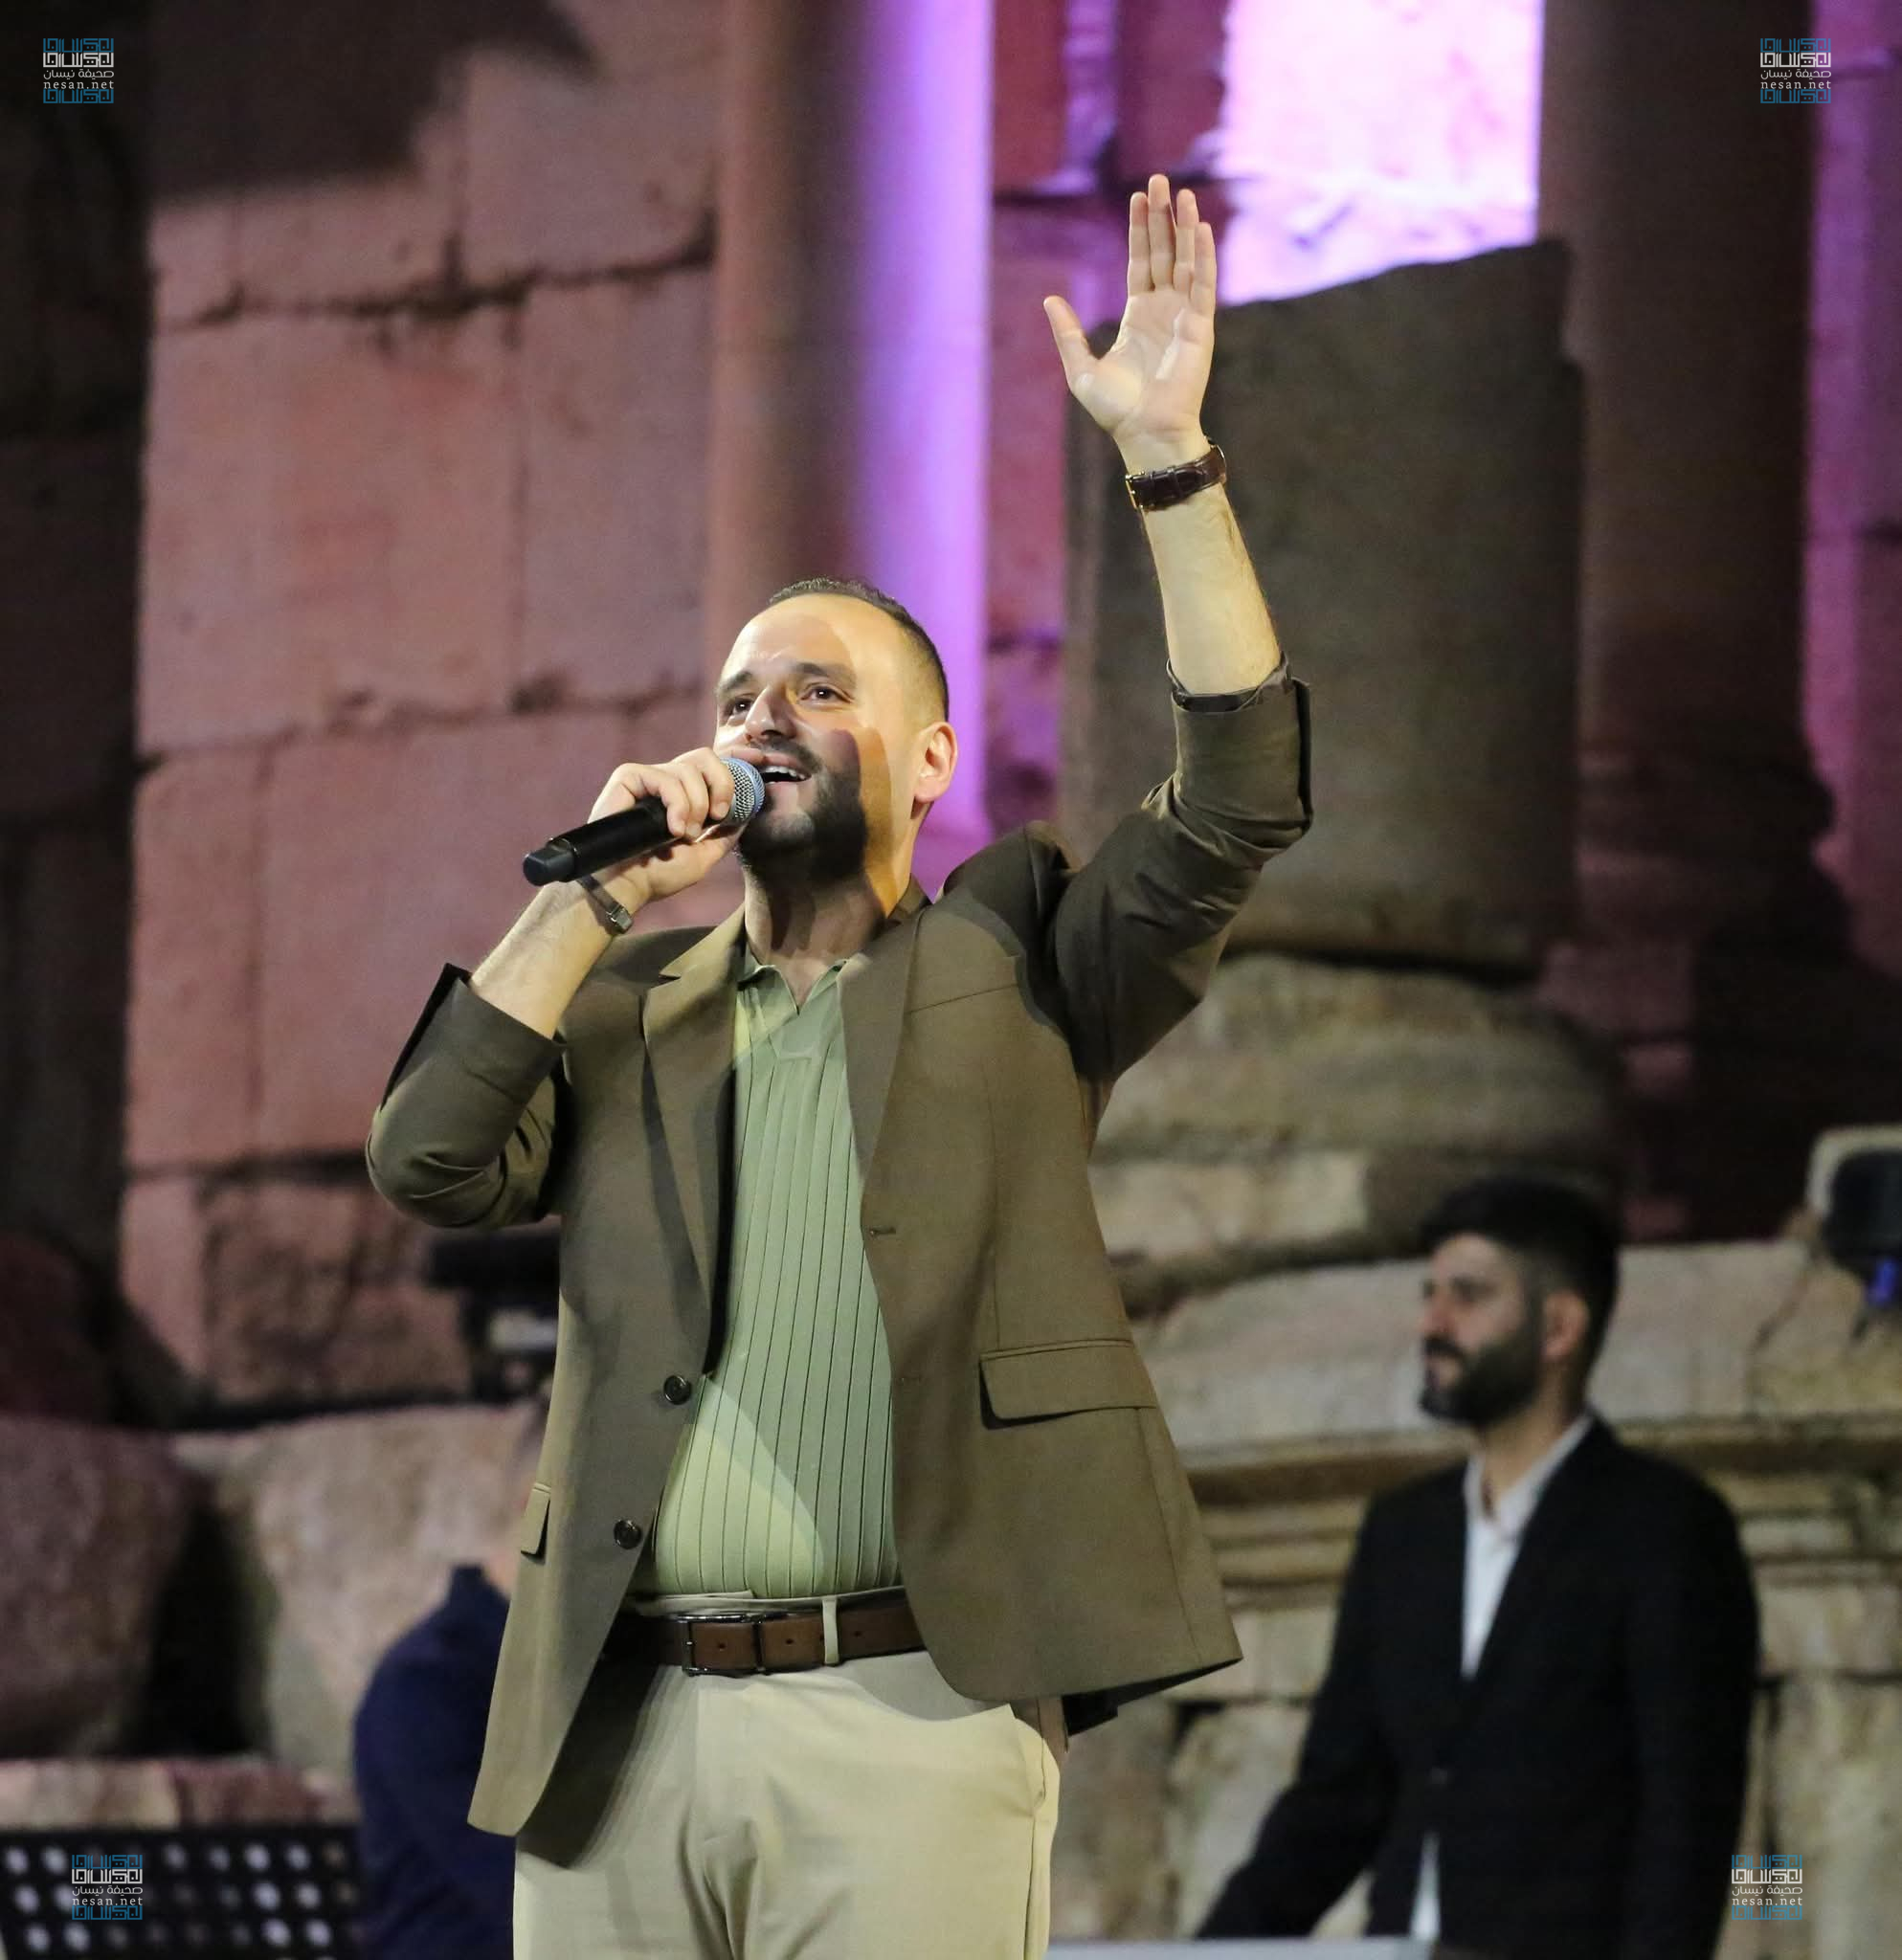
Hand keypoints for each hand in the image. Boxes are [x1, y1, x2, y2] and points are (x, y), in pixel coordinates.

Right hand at [584, 748, 741, 910]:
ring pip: (688, 769)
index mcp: (685, 795)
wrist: (625, 886)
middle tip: (718, 814)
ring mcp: (648, 778)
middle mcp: (667, 782)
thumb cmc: (658, 875)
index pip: (712, 766)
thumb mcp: (703, 856)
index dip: (735, 761)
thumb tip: (747, 814)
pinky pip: (665, 777)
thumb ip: (724, 834)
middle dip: (721, 783)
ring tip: (684, 834)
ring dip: (696, 805)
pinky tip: (672, 828)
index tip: (758, 768)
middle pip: (704, 757)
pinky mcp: (628, 777)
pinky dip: (676, 803)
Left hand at [1043, 173, 1215, 472]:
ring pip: (1187, 261)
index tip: (1138, 197)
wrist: (1145, 433)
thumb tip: (1049, 299)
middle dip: (1161, 217)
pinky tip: (1201, 228)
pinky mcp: (1200, 327)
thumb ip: (1067, 333)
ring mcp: (1184, 316)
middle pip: (1165, 252)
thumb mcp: (1081, 369)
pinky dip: (1204, 256)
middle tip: (1159, 179)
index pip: (1142, 262)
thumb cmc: (1117, 410)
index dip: (1140, 230)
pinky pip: (1204, 284)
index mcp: (1138, 316)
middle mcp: (1164, 310)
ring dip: (1184, 227)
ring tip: (1181, 193)